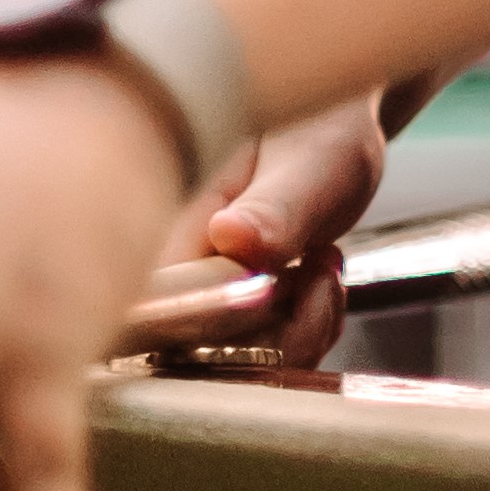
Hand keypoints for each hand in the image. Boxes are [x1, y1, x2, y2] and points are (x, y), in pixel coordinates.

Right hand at [177, 95, 389, 366]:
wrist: (328, 128)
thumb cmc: (312, 132)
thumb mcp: (308, 166)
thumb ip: (273, 208)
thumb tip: (232, 238)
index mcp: (161, 224)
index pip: (161, 315)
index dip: (226, 326)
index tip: (285, 281)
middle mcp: (165, 271)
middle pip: (199, 355)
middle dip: (279, 334)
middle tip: (318, 270)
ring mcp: (191, 295)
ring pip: (234, 362)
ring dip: (300, 330)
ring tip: (322, 265)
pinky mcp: (221, 311)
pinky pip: (258, 356)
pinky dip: (304, 331)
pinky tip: (318, 281)